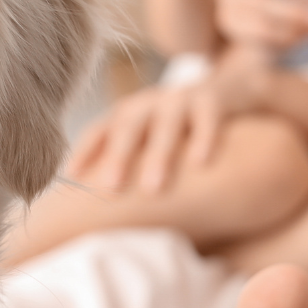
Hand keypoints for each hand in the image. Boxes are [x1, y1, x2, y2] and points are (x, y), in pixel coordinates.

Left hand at [65, 53, 280, 193]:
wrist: (237, 92)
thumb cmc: (186, 132)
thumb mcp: (156, 144)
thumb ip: (134, 168)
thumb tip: (100, 215)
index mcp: (132, 114)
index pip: (101, 129)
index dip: (85, 150)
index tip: (71, 177)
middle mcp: (152, 103)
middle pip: (128, 124)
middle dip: (117, 155)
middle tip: (109, 189)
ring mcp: (183, 97)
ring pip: (166, 121)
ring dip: (158, 152)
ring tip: (153, 188)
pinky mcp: (217, 96)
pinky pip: (209, 114)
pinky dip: (205, 136)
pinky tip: (201, 163)